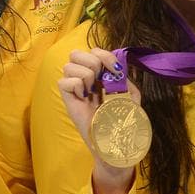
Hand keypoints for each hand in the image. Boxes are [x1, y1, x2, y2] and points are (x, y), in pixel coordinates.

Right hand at [57, 48, 138, 193]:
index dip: (105, 55)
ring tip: (92, 91)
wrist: (116, 142)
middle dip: (91, 61)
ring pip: (69, 65)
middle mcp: (85, 78)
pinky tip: (84, 98)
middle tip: (100, 79)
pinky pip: (64, 82)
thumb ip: (124, 79)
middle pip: (75, 53)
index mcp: (100, 75)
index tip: (116, 70)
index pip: (94, 51)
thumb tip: (115, 68)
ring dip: (85, 75)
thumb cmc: (123, 121)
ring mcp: (75, 89)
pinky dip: (76, 86)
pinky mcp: (68, 100)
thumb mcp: (130, 96)